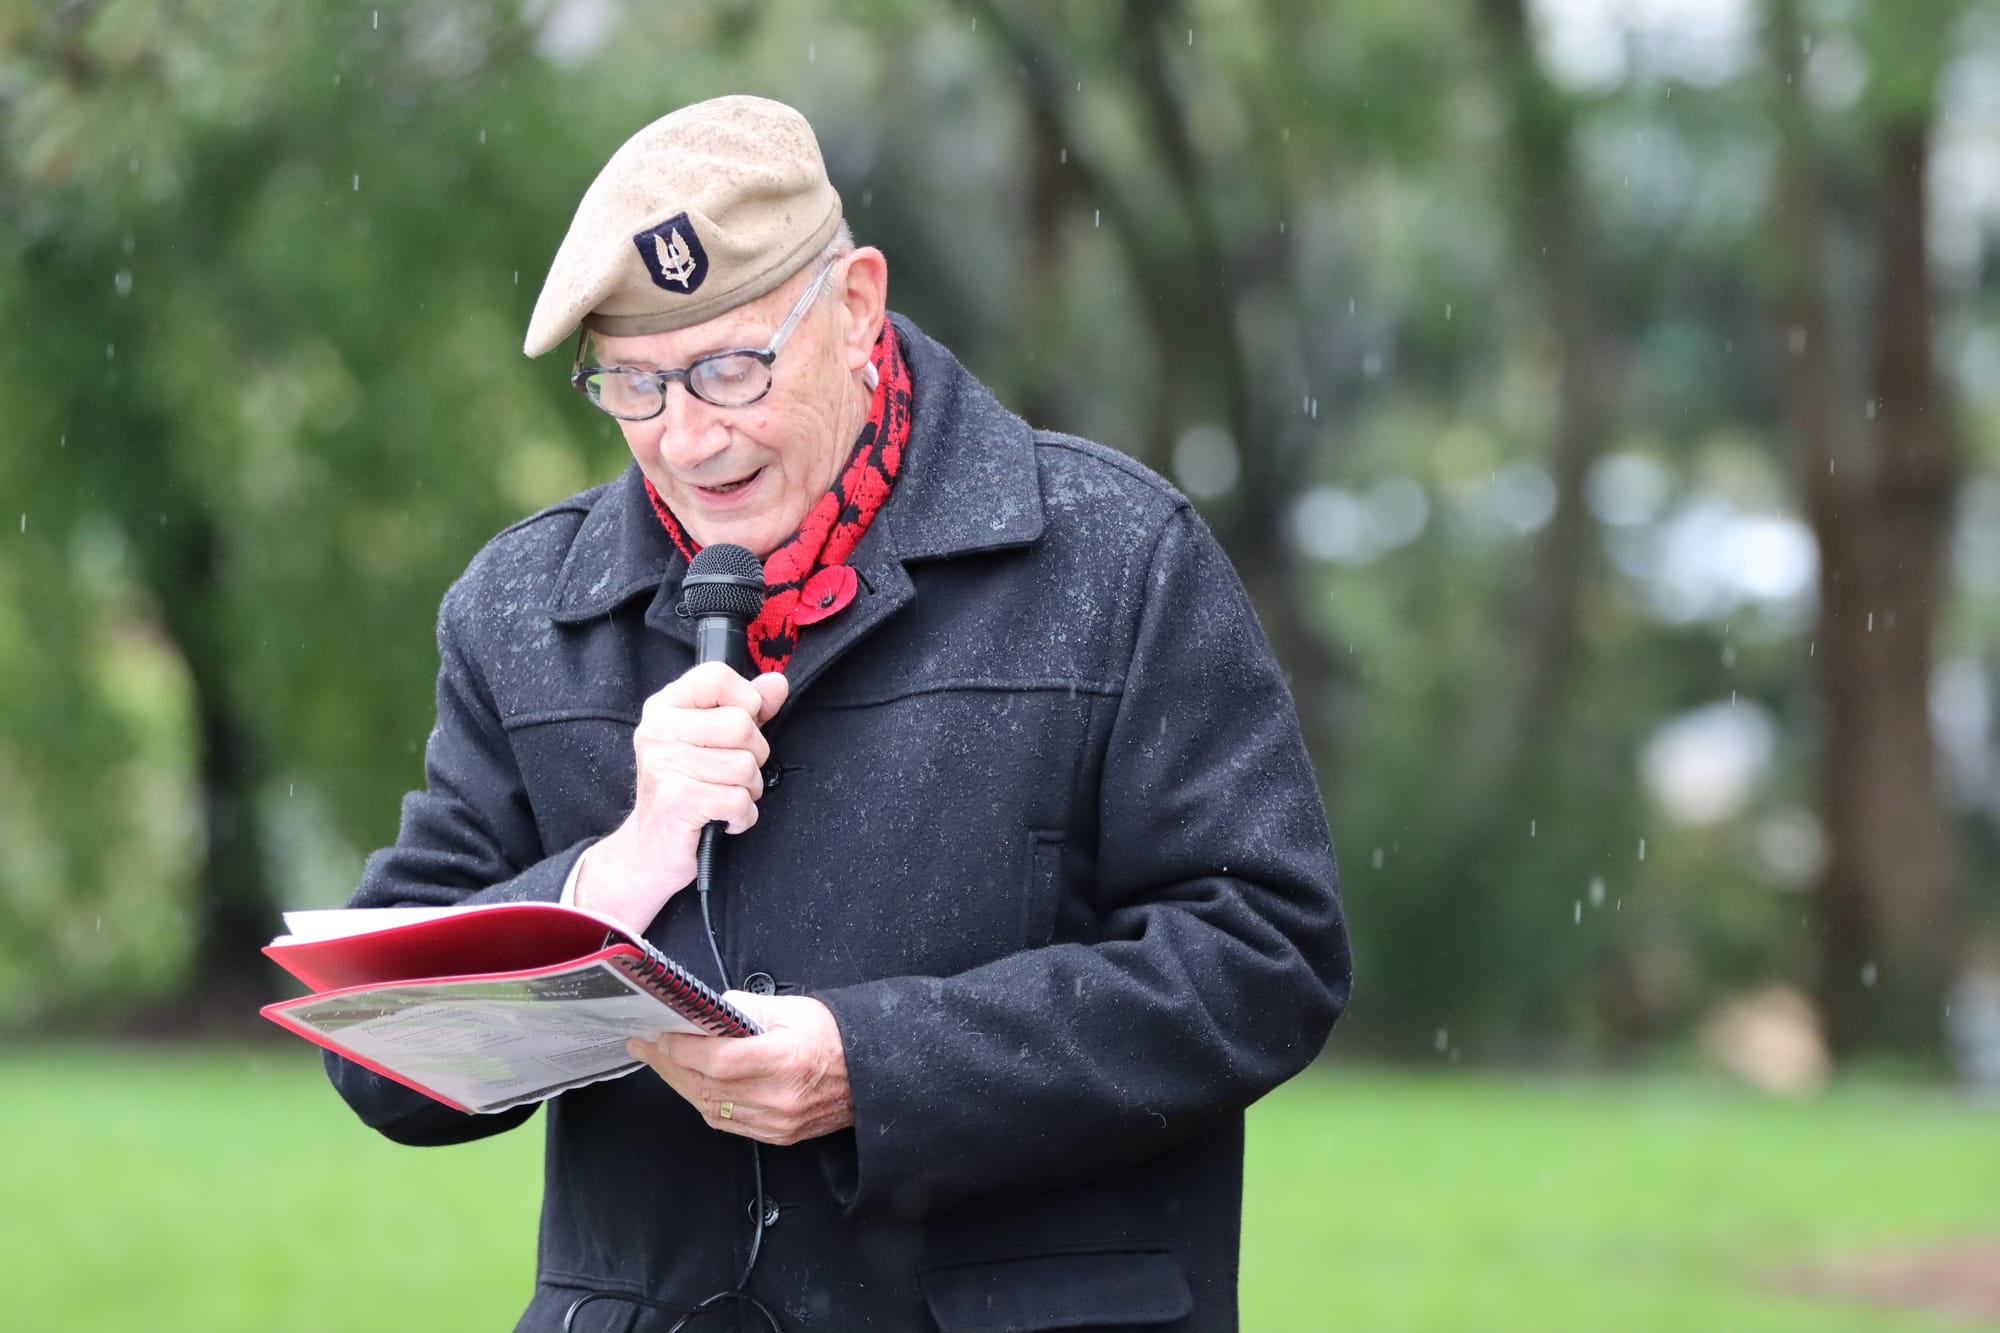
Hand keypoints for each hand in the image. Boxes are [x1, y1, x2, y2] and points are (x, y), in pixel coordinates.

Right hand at [576, 661, 788, 932]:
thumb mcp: (712, 741)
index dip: (745, 701)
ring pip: (745, 766)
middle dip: (753, 756)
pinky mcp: (677, 802)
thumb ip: (747, 708)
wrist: (648, 850)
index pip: (716, 677)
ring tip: (724, 797)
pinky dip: (742, 816)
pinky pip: (739, 801)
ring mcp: (664, 765)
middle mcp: (657, 730)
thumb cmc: (685, 791)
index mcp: (665, 707)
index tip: (741, 727)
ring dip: (748, 790)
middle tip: (731, 775)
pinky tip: (723, 818)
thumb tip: (777, 683)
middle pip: (741, 725)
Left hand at [627, 992, 852, 1145]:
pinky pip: (726, 1123)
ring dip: (680, 1084)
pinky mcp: (776, 1135)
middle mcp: (778, 1097)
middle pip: (706, 1085)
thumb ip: (742, 1008)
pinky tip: (689, 1085)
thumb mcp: (791, 1008)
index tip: (660, 1035)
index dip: (683, 1049)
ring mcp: (776, 1121)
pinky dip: (702, 1101)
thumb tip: (706, 1011)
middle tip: (645, 1046)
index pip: (719, 1060)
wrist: (869, 1073)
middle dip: (668, 1064)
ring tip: (661, 1062)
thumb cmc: (834, 1036)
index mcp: (784, 1059)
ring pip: (710, 1107)